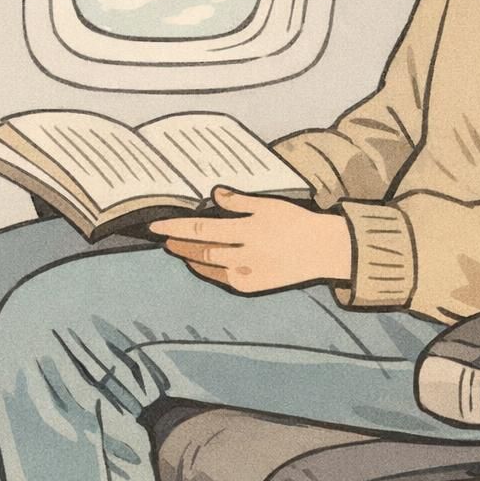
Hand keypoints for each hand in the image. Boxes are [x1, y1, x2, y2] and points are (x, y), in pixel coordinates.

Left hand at [150, 187, 351, 294]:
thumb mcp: (269, 205)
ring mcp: (246, 274)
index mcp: (247, 230)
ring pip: (207, 266)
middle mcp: (244, 255)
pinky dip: (206, 270)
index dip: (175, 228)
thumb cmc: (295, 223)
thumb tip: (214, 193)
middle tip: (164, 238)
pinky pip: (220, 278)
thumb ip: (239, 201)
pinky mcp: (250, 286)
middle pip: (200, 250)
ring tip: (176, 249)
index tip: (156, 226)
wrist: (322, 251)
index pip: (200, 230)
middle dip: (178, 244)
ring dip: (189, 257)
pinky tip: (197, 262)